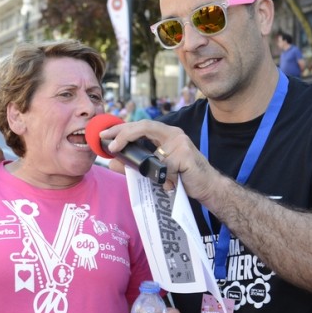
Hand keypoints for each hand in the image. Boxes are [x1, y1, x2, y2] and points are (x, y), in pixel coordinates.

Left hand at [101, 120, 217, 200]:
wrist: (208, 187)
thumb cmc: (182, 177)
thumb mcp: (155, 170)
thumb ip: (134, 165)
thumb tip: (112, 163)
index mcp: (165, 134)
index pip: (140, 126)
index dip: (121, 129)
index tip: (104, 135)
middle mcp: (173, 134)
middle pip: (144, 127)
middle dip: (123, 134)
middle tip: (109, 145)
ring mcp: (182, 144)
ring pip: (154, 150)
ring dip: (146, 164)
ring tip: (140, 171)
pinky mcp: (187, 158)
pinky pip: (167, 167)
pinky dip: (164, 178)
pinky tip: (167, 184)